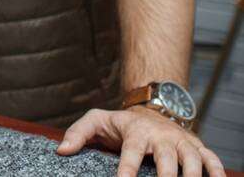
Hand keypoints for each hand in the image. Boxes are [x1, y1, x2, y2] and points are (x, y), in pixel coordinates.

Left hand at [57, 106, 225, 176]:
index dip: (127, 169)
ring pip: (192, 160)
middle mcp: (161, 136)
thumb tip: (61, 150)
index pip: (131, 153)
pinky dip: (217, 171)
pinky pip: (211, 159)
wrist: (150, 107)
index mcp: (135, 132)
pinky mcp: (196, 146)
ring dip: (192, 176)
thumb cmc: (121, 122)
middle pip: (167, 159)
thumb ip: (77, 133)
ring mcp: (180, 141)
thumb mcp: (96, 121)